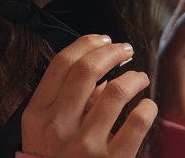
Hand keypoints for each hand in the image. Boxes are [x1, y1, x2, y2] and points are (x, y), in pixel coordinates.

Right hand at [22, 35, 156, 156]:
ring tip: (140, 77)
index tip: (102, 39)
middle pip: (88, 70)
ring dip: (134, 77)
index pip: (61, 63)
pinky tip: (147, 106)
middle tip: (125, 49)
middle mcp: (59, 126)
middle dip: (112, 51)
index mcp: (38, 114)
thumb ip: (61, 100)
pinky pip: (137, 124)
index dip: (86, 43)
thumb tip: (98, 76)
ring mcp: (85, 146)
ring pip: (116, 91)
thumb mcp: (41, 130)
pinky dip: (147, 109)